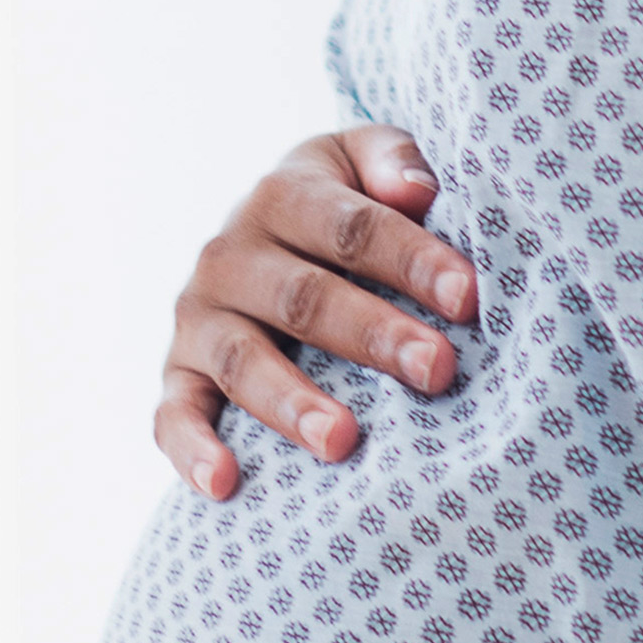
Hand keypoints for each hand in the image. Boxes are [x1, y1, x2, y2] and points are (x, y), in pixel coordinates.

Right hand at [157, 127, 478, 499]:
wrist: (260, 237)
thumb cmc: (338, 207)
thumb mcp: (359, 161)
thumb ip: (391, 158)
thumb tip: (416, 191)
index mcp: (283, 196)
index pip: (351, 227)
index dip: (411, 260)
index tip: (468, 297)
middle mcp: (230, 256)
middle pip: (304, 298)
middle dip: (374, 335)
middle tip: (438, 370)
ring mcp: (199, 319)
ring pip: (241, 361)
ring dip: (291, 402)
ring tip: (344, 440)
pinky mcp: (178, 375)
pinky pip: (173, 415)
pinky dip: (192, 450)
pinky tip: (225, 484)